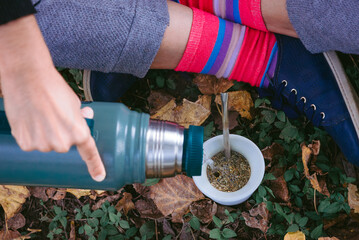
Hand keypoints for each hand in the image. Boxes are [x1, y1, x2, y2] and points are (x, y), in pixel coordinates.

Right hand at [0, 15, 105, 181]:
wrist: (27, 77)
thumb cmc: (54, 87)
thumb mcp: (74, 102)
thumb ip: (80, 117)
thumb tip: (86, 118)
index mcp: (78, 133)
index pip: (89, 153)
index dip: (96, 166)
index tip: (100, 177)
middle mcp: (62, 143)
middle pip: (64, 145)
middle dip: (60, 134)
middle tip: (53, 116)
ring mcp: (42, 145)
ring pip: (46, 144)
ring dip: (43, 134)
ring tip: (39, 114)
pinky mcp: (25, 143)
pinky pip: (31, 143)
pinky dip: (30, 134)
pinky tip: (29, 118)